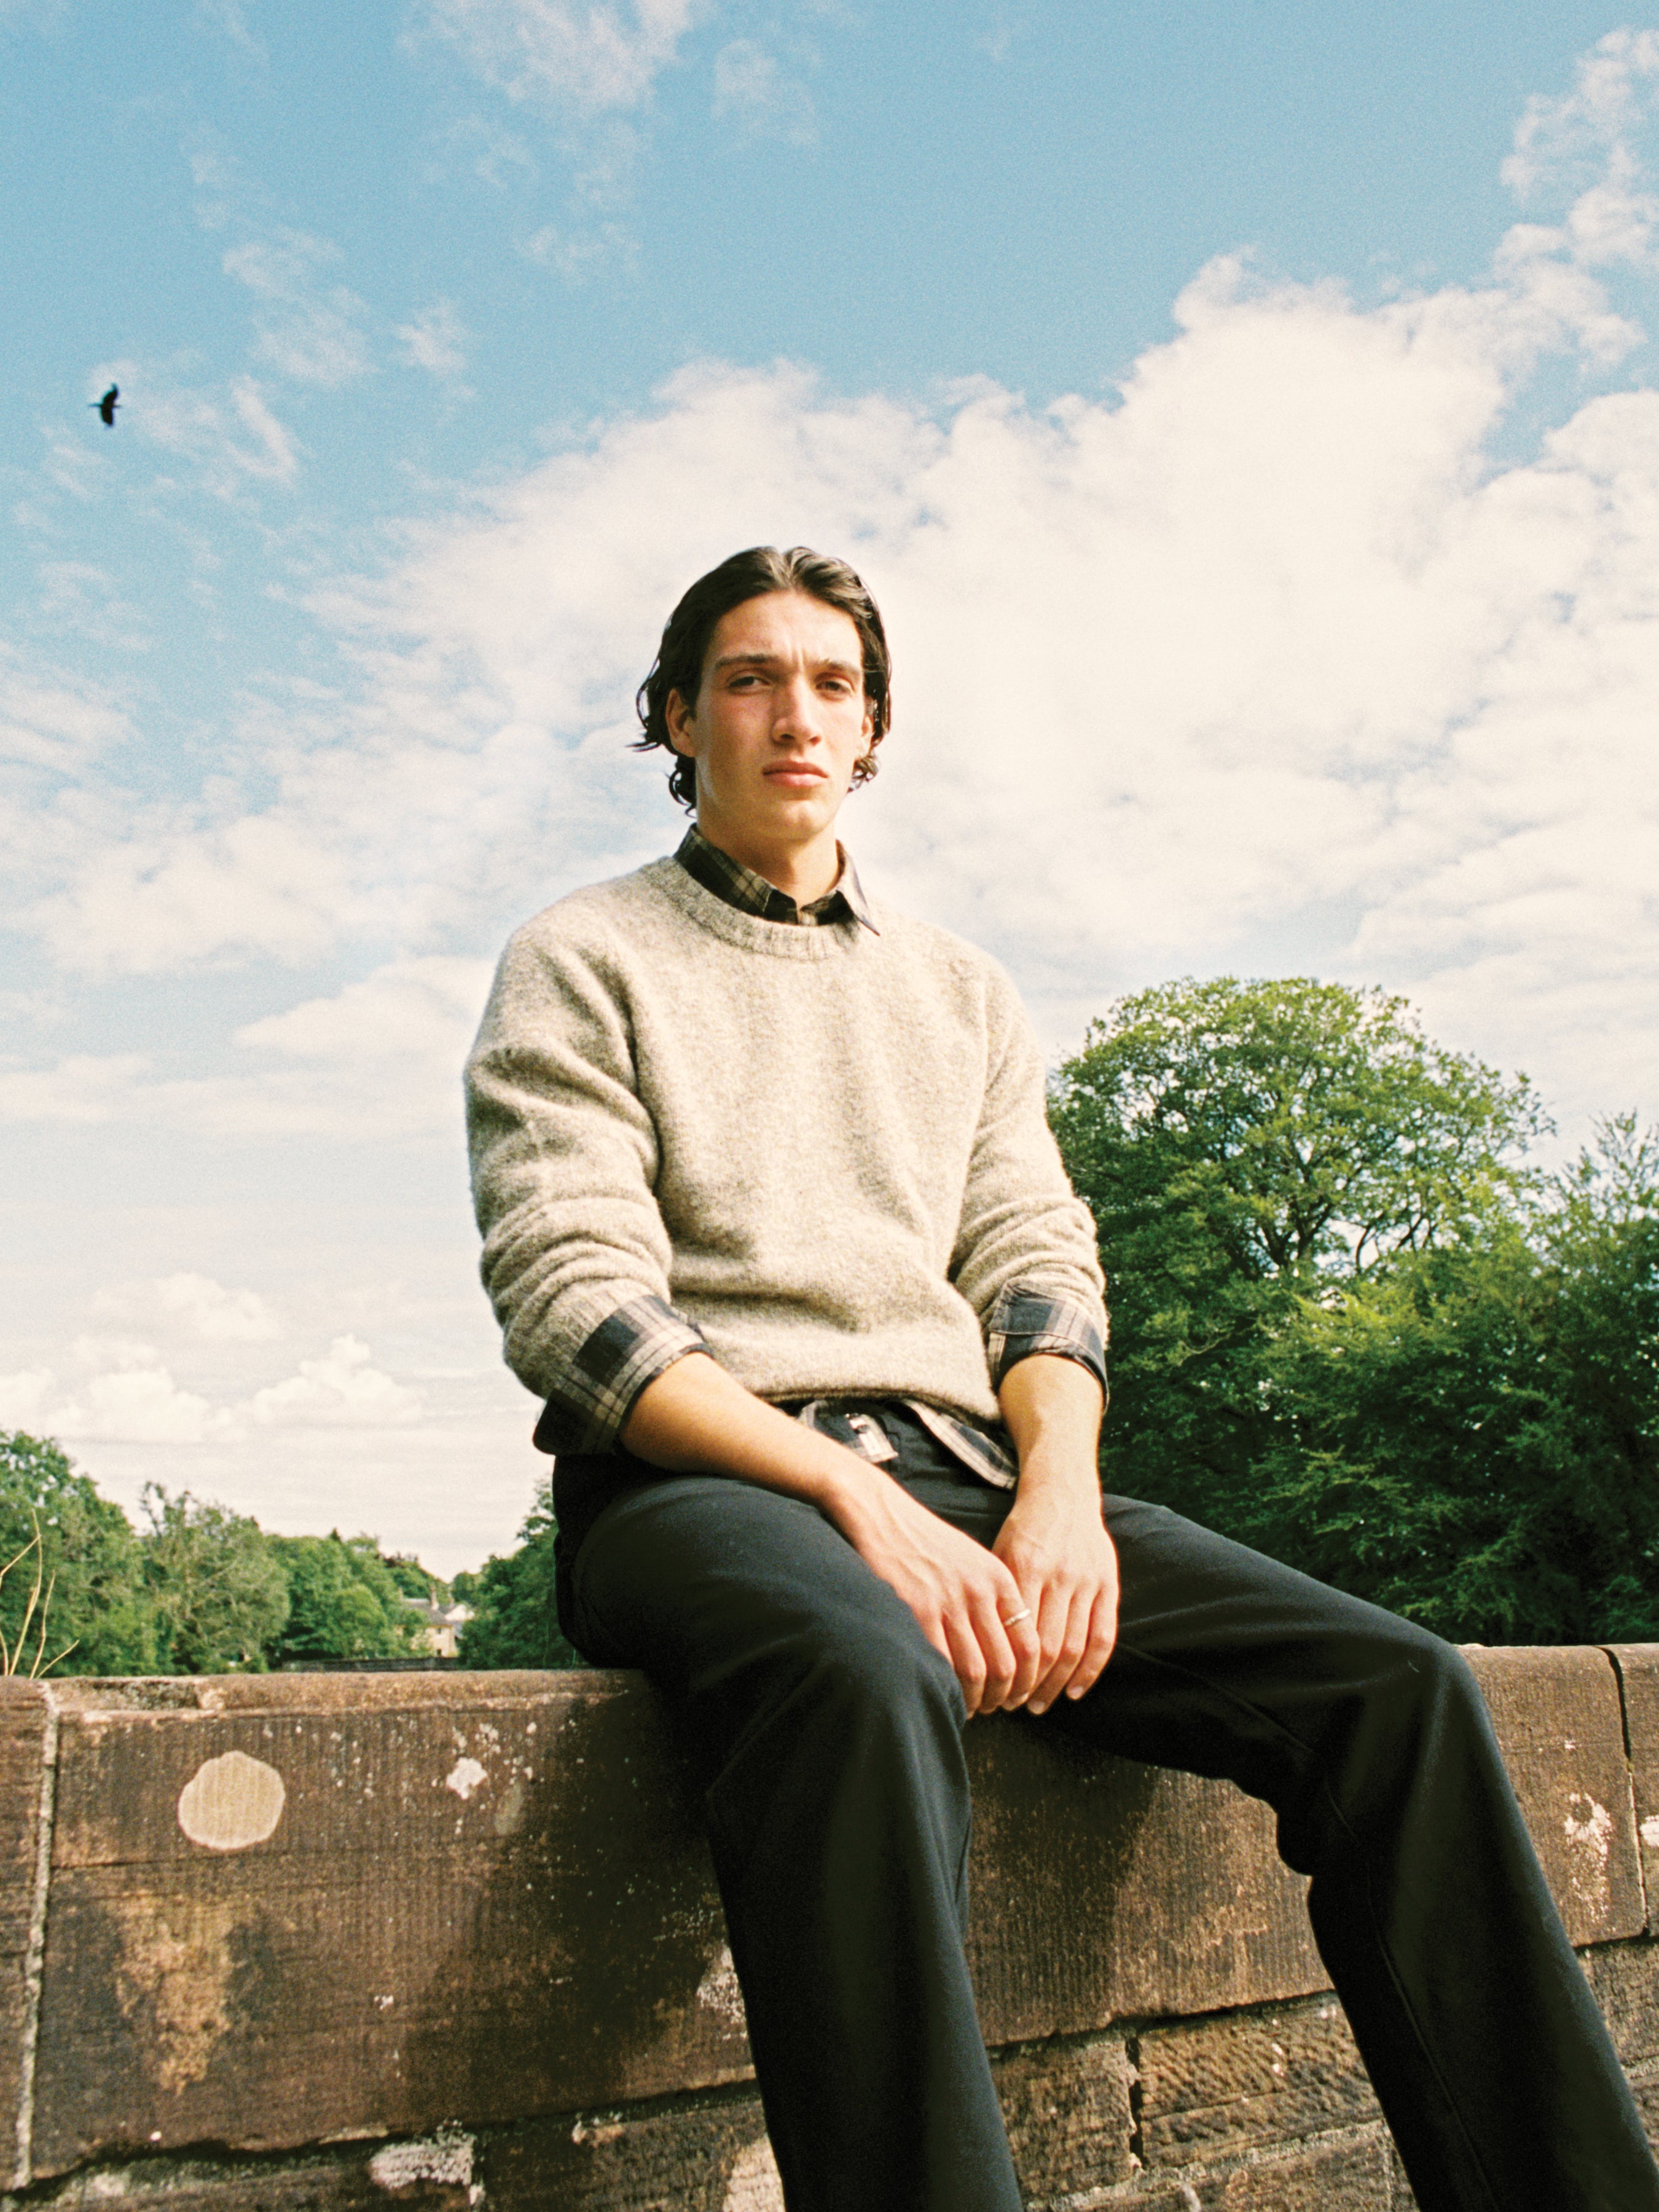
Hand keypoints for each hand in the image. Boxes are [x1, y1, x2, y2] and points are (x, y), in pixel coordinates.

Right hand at [831, 1469, 1039, 1717]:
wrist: (883, 1513)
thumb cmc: (927, 1542)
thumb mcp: (974, 1560)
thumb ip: (994, 1598)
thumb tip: (1008, 1649)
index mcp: (999, 1578)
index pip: (1030, 1644)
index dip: (1028, 1679)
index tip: (1019, 1695)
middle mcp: (979, 1592)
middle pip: (1006, 1665)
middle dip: (1004, 1697)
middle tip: (996, 1708)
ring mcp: (948, 1602)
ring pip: (976, 1672)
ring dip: (977, 1700)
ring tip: (972, 1707)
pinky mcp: (916, 1610)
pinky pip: (941, 1664)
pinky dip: (947, 1689)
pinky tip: (944, 1694)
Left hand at [990, 1481, 1118, 1713]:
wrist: (1063, 1495)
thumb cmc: (1023, 1529)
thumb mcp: (999, 1554)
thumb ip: (995, 1596)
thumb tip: (975, 1646)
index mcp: (1026, 1568)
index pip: (1018, 1635)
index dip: (1008, 1670)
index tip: (995, 1691)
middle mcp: (1059, 1576)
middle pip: (1047, 1647)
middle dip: (1030, 1685)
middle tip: (1014, 1706)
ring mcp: (1087, 1581)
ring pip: (1075, 1647)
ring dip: (1056, 1684)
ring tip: (1039, 1705)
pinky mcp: (1108, 1584)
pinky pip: (1103, 1636)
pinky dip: (1091, 1670)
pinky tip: (1074, 1691)